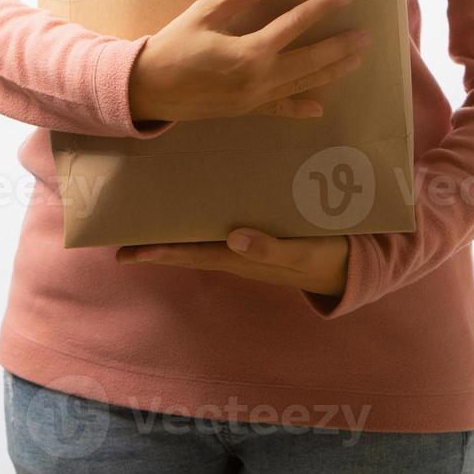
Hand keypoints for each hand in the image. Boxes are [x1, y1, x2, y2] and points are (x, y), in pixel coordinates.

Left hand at [116, 229, 349, 297]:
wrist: (353, 264)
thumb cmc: (326, 257)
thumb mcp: (301, 253)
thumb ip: (270, 249)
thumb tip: (233, 238)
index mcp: (241, 257)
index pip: (190, 254)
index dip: (157, 253)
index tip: (125, 253)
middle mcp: (237, 251)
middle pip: (187, 248)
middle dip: (155, 245)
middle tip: (120, 239)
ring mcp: (247, 244)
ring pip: (201, 238)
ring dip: (174, 233)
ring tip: (146, 222)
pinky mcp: (260, 233)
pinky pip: (221, 229)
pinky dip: (201, 221)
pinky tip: (196, 209)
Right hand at [128, 0, 371, 122]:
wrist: (146, 88)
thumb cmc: (172, 45)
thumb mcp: (204, 12)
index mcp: (249, 52)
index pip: (294, 25)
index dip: (321, 9)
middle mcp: (258, 79)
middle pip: (310, 61)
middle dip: (340, 47)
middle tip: (366, 37)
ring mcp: (254, 98)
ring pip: (302, 84)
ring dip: (331, 72)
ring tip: (356, 60)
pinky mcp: (246, 110)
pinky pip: (280, 109)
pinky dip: (300, 108)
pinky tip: (320, 108)